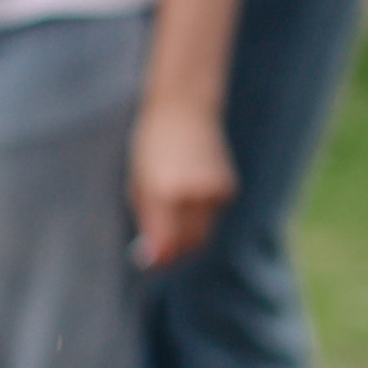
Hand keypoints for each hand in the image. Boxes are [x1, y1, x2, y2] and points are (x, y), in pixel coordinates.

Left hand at [131, 98, 235, 269]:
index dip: (160, 258)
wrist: (184, 108)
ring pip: (204, 231)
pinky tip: (188, 190)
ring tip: (172, 205)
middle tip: (160, 244)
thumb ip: (147, 220)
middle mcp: (194, 195)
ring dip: (187, 230)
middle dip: (176, 249)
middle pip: (190, 244)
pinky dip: (199, 213)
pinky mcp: (228, 187)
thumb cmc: (152, 145)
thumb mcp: (139, 182)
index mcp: (166, 194)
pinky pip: (212, 215)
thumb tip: (152, 255)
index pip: (169, 245)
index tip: (150, 259)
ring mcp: (215, 191)